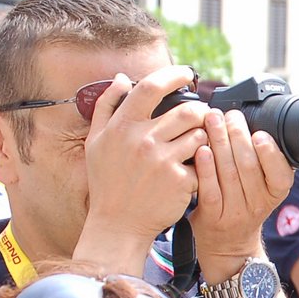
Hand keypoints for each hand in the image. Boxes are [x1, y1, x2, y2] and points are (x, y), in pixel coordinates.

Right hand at [82, 66, 210, 248]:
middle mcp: (143, 140)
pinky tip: (188, 175)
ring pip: (199, 136)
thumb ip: (106, 107)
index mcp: (122, 126)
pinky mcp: (181, 181)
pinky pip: (201, 164)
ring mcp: (163, 161)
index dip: (172, 75)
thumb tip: (121, 79)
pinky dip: (199, 168)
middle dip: (200, 112)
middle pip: (188, 111)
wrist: (118, 224)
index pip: (151, 87)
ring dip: (202, 139)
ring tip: (193, 148)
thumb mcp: (96, 142)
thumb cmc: (107, 183)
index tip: (185, 73)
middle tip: (200, 118)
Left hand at [192, 109, 295, 279]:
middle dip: (238, 136)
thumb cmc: (244, 205)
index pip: (280, 174)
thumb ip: (262, 162)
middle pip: (249, 166)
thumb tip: (250, 121)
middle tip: (229, 115)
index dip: (270, 153)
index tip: (260, 133)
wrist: (228, 245)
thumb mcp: (264, 188)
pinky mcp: (212, 217)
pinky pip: (209, 189)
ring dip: (219, 142)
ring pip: (228, 173)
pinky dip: (206, 167)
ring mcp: (234, 212)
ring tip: (212, 120)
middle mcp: (258, 205)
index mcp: (275, 194)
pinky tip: (201, 148)